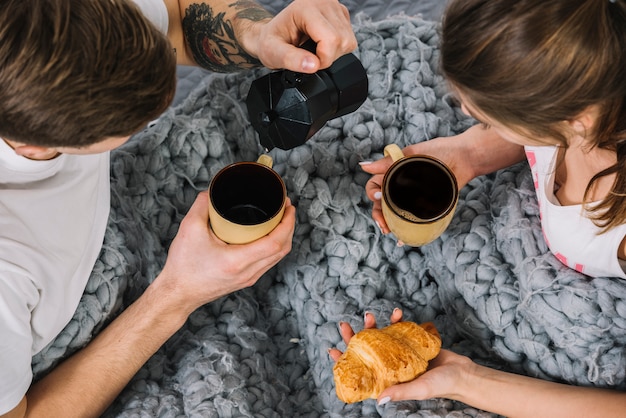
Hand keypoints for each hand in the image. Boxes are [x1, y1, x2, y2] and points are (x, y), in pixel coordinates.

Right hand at [157, 191, 295, 314]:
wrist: (177, 293)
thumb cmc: (183, 266)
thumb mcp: (189, 229)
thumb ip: (201, 205)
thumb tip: (212, 191)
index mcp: (237, 261)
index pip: (275, 242)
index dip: (287, 223)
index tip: (288, 206)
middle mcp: (248, 272)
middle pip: (282, 249)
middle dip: (289, 226)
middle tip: (287, 207)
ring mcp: (249, 278)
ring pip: (278, 257)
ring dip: (284, 237)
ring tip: (281, 218)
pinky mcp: (246, 280)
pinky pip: (269, 262)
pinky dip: (275, 247)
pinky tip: (270, 235)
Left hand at [247, 0, 356, 72]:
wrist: (274, 34)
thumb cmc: (272, 41)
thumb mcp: (273, 52)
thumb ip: (291, 59)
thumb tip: (313, 65)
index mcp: (305, 8)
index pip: (330, 39)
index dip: (322, 59)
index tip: (307, 61)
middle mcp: (322, 2)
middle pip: (341, 41)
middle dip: (328, 57)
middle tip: (309, 56)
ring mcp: (334, 6)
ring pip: (348, 41)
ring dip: (333, 53)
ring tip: (314, 49)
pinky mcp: (341, 14)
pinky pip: (349, 39)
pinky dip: (337, 48)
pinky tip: (321, 43)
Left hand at [329, 309, 474, 405]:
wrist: (463, 373)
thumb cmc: (442, 385)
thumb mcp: (420, 389)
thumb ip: (401, 392)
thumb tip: (380, 399)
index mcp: (388, 379)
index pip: (360, 370)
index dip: (345, 361)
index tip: (332, 350)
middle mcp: (390, 365)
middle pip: (366, 350)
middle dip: (354, 337)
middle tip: (344, 325)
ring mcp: (399, 352)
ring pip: (379, 336)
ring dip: (373, 325)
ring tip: (369, 315)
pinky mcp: (411, 341)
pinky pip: (399, 328)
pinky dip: (396, 319)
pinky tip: (396, 313)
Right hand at [360, 133, 481, 233]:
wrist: (465, 158)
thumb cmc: (439, 151)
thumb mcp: (411, 155)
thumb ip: (387, 163)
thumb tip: (363, 166)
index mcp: (393, 173)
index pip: (374, 186)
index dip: (372, 194)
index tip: (378, 198)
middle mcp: (400, 187)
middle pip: (382, 205)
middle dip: (378, 216)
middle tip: (383, 225)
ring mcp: (413, 199)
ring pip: (394, 214)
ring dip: (389, 225)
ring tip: (389, 232)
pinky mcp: (426, 207)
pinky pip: (412, 221)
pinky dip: (406, 232)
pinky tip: (402, 241)